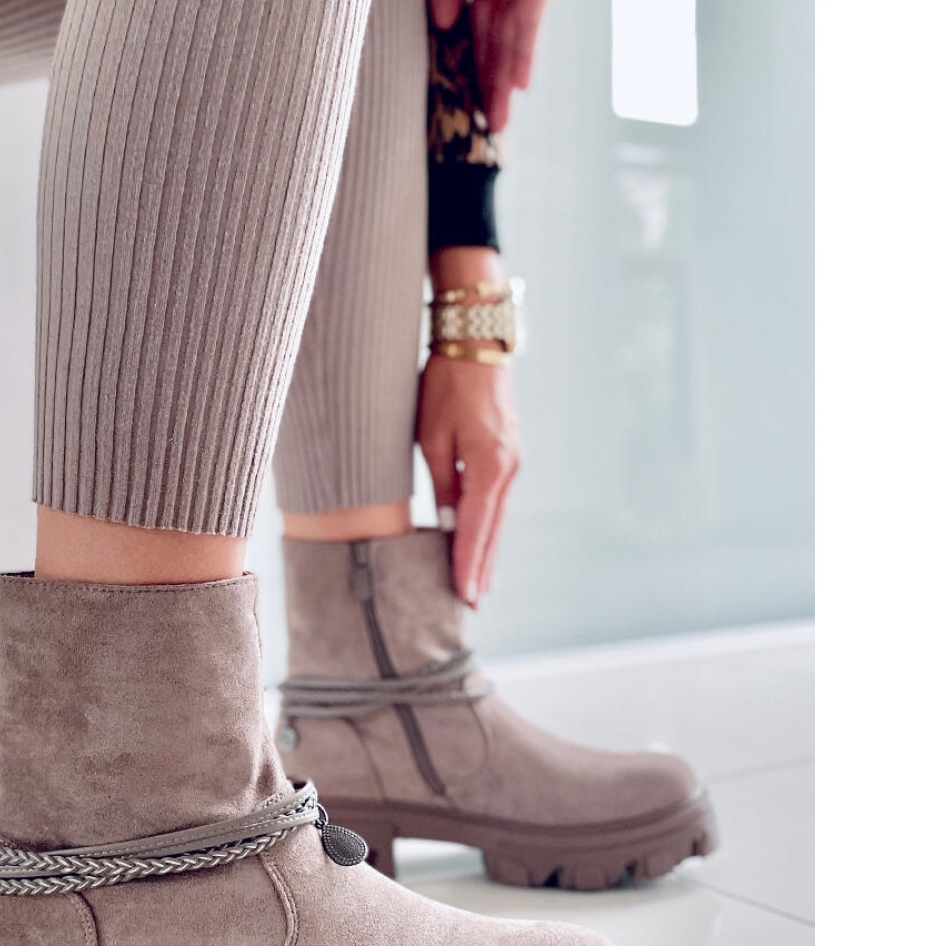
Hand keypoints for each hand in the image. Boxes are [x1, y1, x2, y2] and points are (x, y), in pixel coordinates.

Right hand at [414, 0, 558, 132]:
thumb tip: (444, 22)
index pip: (473, 23)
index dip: (468, 60)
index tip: (462, 97)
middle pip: (494, 37)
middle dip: (488, 80)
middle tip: (484, 124)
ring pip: (511, 34)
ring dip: (504, 77)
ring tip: (497, 117)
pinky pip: (529, 14)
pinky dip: (524, 48)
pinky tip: (518, 81)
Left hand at [418, 249, 521, 608]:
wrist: (476, 340)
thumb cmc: (446, 381)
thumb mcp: (432, 433)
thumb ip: (441, 481)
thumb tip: (446, 523)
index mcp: (489, 463)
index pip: (476, 527)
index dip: (467, 563)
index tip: (464, 595)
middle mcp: (508, 467)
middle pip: (493, 529)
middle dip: (481, 567)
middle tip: (472, 605)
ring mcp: (512, 460)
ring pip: (497, 517)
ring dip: (487, 550)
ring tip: (477, 585)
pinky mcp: (507, 453)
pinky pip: (497, 500)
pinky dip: (489, 526)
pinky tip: (482, 543)